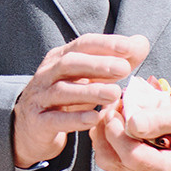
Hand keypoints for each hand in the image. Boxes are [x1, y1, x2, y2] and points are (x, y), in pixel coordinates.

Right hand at [12, 34, 147, 167]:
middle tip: (124, 69)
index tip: (130, 47)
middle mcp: (47, 74)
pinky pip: (56, 119)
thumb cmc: (66, 99)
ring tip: (114, 93)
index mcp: (60, 58)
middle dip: (97, 64)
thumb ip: (115, 60)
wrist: (30, 128)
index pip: (83, 45)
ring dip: (90, 91)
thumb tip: (141, 42)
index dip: (106, 44)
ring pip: (62, 91)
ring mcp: (40, 98)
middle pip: (69, 64)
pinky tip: (96, 118)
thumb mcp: (88, 78)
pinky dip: (75, 119)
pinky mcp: (38, 122)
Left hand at [92, 90, 170, 170]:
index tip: (115, 109)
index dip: (118, 133)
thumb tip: (132, 124)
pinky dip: (103, 134)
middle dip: (107, 129)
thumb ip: (160, 120)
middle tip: (111, 103)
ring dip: (102, 130)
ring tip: (113, 108)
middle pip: (114, 160)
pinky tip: (113, 118)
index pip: (134, 159)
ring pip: (105, 158)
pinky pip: (105, 154)